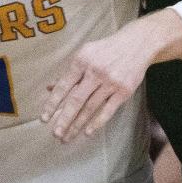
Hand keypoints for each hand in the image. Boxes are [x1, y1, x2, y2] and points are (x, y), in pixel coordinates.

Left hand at [41, 26, 160, 141]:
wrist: (137, 44)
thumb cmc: (106, 50)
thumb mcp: (85, 54)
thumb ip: (69, 72)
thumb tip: (50, 88)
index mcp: (82, 61)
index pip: (63, 86)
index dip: (52, 103)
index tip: (44, 118)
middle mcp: (95, 72)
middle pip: (76, 100)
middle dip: (64, 119)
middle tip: (55, 134)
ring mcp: (110, 82)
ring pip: (90, 108)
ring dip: (77, 125)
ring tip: (67, 138)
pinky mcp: (124, 90)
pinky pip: (108, 110)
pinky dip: (97, 122)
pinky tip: (87, 133)